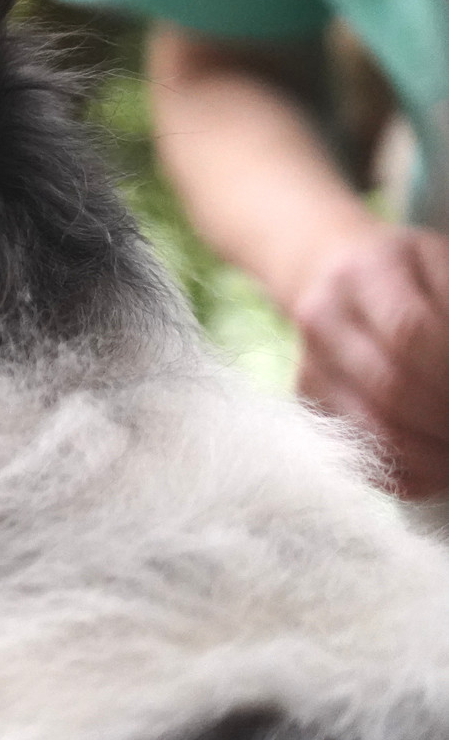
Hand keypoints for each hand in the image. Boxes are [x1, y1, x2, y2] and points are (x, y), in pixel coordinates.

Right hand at [294, 224, 448, 496]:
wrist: (329, 266)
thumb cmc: (409, 272)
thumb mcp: (441, 269)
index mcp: (368, 270)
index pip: (411, 332)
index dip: (448, 374)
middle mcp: (325, 313)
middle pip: (390, 385)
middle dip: (444, 420)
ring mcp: (309, 358)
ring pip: (371, 426)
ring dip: (431, 456)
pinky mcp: (304, 393)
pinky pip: (354, 448)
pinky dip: (403, 473)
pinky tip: (434, 470)